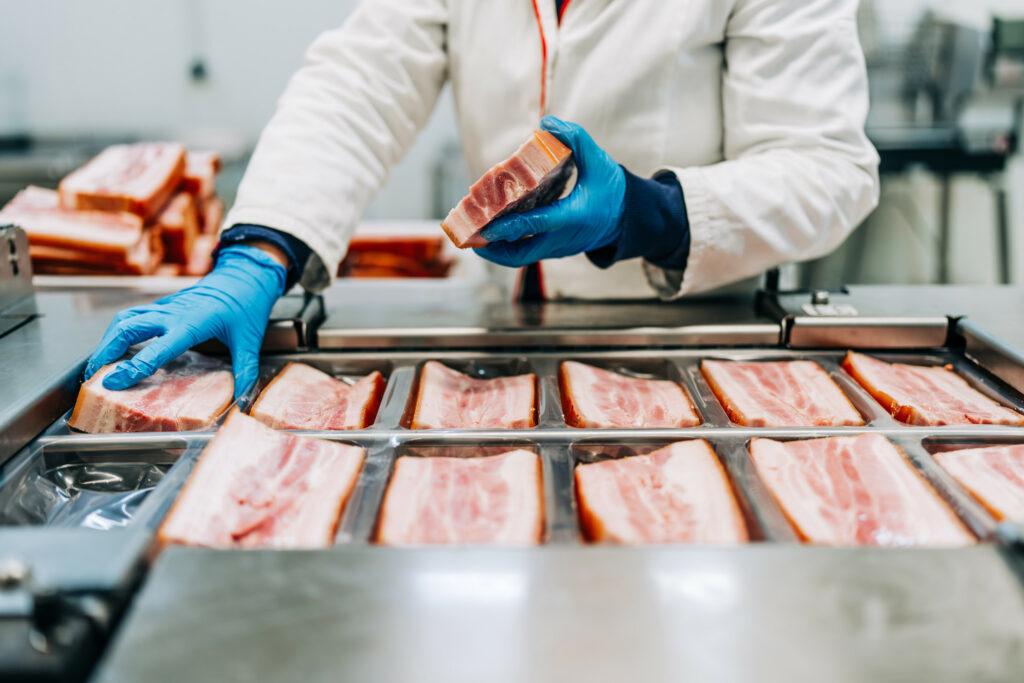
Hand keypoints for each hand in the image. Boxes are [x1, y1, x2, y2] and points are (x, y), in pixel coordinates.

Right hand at [84, 245, 286, 398]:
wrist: (245, 275)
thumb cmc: (247, 306)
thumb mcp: (250, 341)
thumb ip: (246, 371)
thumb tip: (243, 401)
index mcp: (192, 324)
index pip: (156, 350)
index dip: (132, 367)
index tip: (112, 381)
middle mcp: (172, 313)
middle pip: (127, 329)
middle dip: (105, 352)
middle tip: (92, 376)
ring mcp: (165, 306)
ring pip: (125, 319)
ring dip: (108, 340)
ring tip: (98, 364)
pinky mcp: (164, 304)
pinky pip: (134, 315)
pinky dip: (119, 330)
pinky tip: (115, 346)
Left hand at [474, 116, 625, 267]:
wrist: (628, 219)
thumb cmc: (612, 189)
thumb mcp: (599, 160)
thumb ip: (576, 138)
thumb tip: (546, 122)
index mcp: (574, 216)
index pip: (539, 223)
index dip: (512, 226)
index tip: (487, 226)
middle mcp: (562, 238)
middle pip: (522, 253)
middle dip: (493, 249)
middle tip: (468, 236)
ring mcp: (557, 248)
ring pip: (521, 257)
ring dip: (495, 250)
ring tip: (470, 235)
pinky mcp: (554, 250)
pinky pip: (526, 252)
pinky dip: (506, 245)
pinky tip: (488, 231)